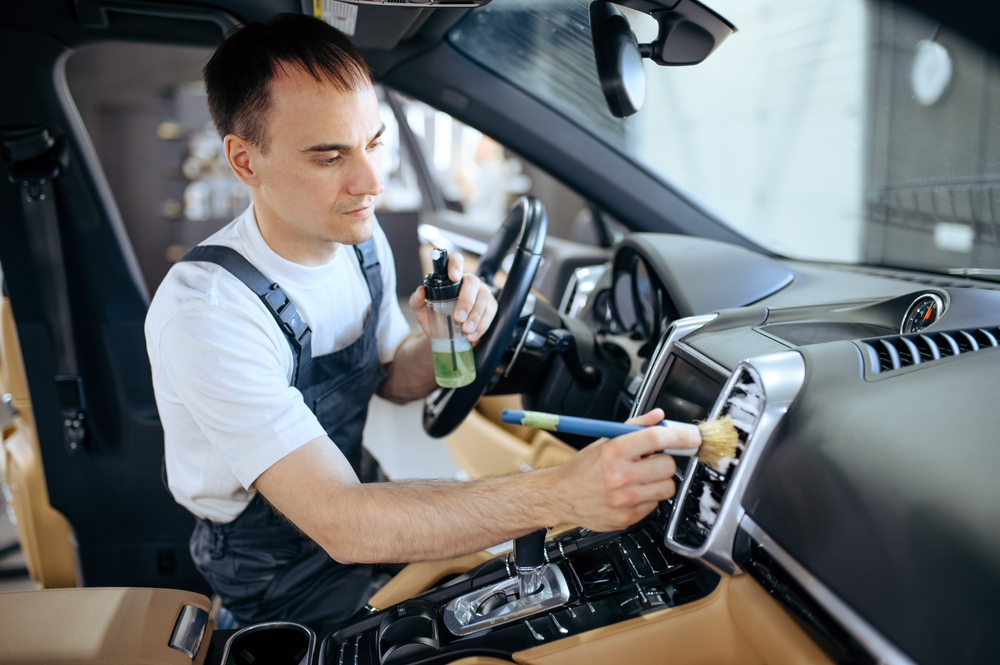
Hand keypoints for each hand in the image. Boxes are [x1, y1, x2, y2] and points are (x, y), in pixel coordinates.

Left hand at [409, 251, 497, 342]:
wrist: (446, 338)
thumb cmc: (435, 319)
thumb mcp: (422, 312)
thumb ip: (417, 302)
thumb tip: (420, 291)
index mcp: (451, 278)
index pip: (455, 260)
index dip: (456, 264)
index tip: (453, 277)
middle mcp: (468, 282)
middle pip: (473, 282)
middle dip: (466, 301)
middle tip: (458, 318)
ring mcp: (481, 293)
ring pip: (484, 296)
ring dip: (475, 315)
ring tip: (466, 330)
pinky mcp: (491, 306)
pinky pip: (491, 311)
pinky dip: (482, 324)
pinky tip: (473, 335)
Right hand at [549, 408, 700, 531]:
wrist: (560, 497)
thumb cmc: (582, 469)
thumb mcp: (604, 440)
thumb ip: (635, 427)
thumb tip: (658, 416)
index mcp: (614, 451)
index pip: (656, 438)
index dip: (680, 436)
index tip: (692, 438)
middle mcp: (620, 476)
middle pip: (668, 465)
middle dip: (663, 461)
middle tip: (651, 461)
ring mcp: (625, 500)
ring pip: (666, 487)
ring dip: (659, 481)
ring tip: (642, 478)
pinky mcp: (627, 518)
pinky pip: (654, 506)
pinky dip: (648, 498)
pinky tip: (633, 493)